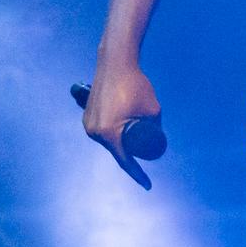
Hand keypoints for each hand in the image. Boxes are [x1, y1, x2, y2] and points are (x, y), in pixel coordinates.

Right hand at [82, 59, 161, 187]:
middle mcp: (95, 132)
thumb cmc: (135, 84)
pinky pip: (104, 131)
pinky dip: (115, 131)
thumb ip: (156, 129)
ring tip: (135, 120)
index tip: (148, 185)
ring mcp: (88, 124)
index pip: (125, 161)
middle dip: (132, 151)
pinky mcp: (87, 116)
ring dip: (123, 138)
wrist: (115, 62)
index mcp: (109, 133)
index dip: (138, 174)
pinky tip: (124, 121)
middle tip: (149, 146)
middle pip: (118, 151)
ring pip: (111, 140)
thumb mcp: (154, 111)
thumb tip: (158, 142)